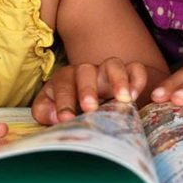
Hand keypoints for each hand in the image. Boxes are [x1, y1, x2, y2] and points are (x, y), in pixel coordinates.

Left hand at [31, 58, 150, 124]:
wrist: (86, 105)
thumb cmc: (66, 107)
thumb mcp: (49, 109)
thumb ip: (44, 110)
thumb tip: (54, 115)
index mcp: (65, 78)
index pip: (63, 85)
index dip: (63, 101)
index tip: (65, 118)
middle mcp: (86, 71)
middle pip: (86, 70)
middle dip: (87, 89)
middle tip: (90, 108)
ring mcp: (108, 72)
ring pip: (113, 64)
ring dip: (118, 80)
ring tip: (123, 99)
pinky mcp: (127, 76)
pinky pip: (136, 69)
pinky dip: (138, 79)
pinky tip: (135, 97)